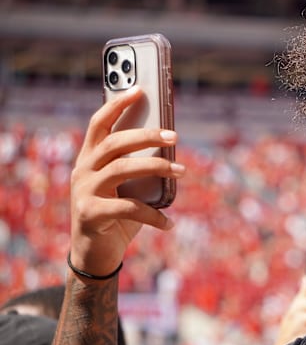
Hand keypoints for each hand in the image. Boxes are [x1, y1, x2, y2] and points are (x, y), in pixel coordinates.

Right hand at [69, 87, 184, 276]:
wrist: (94, 255)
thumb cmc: (116, 215)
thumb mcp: (126, 188)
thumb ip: (138, 168)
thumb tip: (170, 147)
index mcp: (89, 158)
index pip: (99, 123)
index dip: (117, 104)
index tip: (140, 89)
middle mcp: (83, 171)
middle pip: (114, 143)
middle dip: (146, 135)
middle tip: (174, 136)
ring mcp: (84, 192)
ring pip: (122, 169)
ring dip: (157, 167)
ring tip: (183, 171)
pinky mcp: (90, 214)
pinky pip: (129, 208)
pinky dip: (154, 215)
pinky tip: (170, 223)